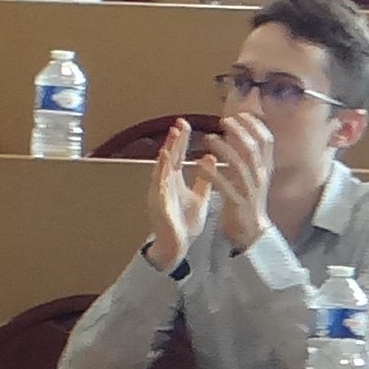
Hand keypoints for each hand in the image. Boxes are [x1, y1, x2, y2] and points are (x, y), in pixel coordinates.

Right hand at [145, 121, 206, 267]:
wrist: (178, 247)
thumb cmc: (185, 223)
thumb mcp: (199, 197)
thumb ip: (204, 179)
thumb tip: (209, 158)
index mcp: (174, 182)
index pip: (177, 156)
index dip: (181, 140)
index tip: (185, 123)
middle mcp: (165, 184)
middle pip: (169, 157)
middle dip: (174, 139)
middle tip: (180, 121)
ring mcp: (160, 193)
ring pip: (162, 167)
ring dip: (168, 150)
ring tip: (173, 134)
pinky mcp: (159, 203)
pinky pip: (159, 184)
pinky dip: (162, 169)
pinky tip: (166, 157)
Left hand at [201, 110, 279, 252]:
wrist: (252, 232)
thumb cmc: (248, 202)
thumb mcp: (254, 177)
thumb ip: (249, 157)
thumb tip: (241, 134)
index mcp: (264, 169)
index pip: (266, 140)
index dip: (255, 125)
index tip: (241, 113)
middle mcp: (259, 176)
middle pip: (253, 148)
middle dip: (239, 131)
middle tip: (224, 121)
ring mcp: (249, 190)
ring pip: (239, 163)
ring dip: (223, 148)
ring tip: (208, 139)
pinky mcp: (237, 203)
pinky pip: (225, 185)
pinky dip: (212, 173)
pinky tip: (200, 164)